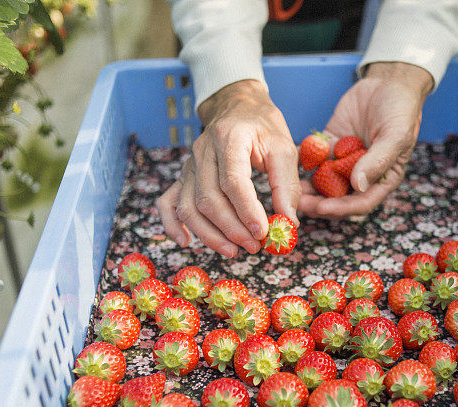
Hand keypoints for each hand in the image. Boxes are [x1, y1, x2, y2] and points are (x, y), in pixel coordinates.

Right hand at [157, 80, 300, 257]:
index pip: (233, 181)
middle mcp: (203, 151)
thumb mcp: (284, 148)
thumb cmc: (263, 127)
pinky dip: (173, 224)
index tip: (263, 232)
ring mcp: (189, 164)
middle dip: (232, 229)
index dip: (247, 211)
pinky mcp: (183, 175)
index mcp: (230, 138)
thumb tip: (288, 224)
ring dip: (209, 234)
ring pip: (188, 206)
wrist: (237, 105)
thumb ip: (287, 186)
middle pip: (209, 199)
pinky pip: (168, 202)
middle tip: (255, 247)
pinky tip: (186, 242)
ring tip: (233, 251)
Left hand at [299, 62, 433, 218]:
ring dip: (307, 187)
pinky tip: (287, 163)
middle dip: (317, 202)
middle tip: (298, 203)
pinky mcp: (330, 144)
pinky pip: (314, 156)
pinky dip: (302, 161)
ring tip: (288, 188)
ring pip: (322, 181)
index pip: (361, 202)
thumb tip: (359, 185)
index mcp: (382, 178)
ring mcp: (344, 160)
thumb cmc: (401, 110)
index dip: (341, 208)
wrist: (389, 82)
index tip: (321, 208)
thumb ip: (378, 161)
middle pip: (337, 197)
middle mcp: (361, 174)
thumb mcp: (396, 135)